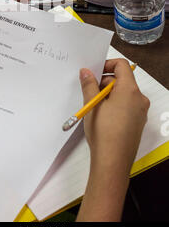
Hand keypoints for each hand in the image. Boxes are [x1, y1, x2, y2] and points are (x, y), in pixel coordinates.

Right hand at [79, 59, 149, 175]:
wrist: (112, 162)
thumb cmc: (104, 133)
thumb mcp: (92, 104)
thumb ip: (89, 85)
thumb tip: (86, 72)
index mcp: (130, 90)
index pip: (122, 65)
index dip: (107, 64)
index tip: (94, 72)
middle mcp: (139, 99)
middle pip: (122, 80)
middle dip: (105, 82)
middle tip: (89, 91)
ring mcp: (140, 112)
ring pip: (124, 93)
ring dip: (108, 94)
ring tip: (94, 106)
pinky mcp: (137, 122)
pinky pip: (126, 105)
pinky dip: (114, 104)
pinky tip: (102, 116)